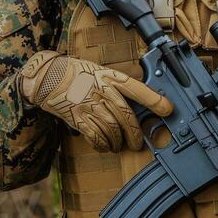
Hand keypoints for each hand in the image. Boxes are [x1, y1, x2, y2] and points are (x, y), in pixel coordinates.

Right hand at [19, 50, 173, 152]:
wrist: (49, 77)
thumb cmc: (79, 74)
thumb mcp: (101, 71)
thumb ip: (118, 85)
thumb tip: (140, 102)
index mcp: (110, 78)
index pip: (137, 89)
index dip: (154, 100)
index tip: (169, 109)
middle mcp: (101, 92)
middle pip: (125, 116)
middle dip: (135, 134)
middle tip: (138, 143)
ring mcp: (89, 105)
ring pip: (112, 129)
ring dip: (118, 142)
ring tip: (120, 145)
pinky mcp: (77, 118)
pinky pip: (94, 136)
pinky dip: (102, 144)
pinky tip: (105, 146)